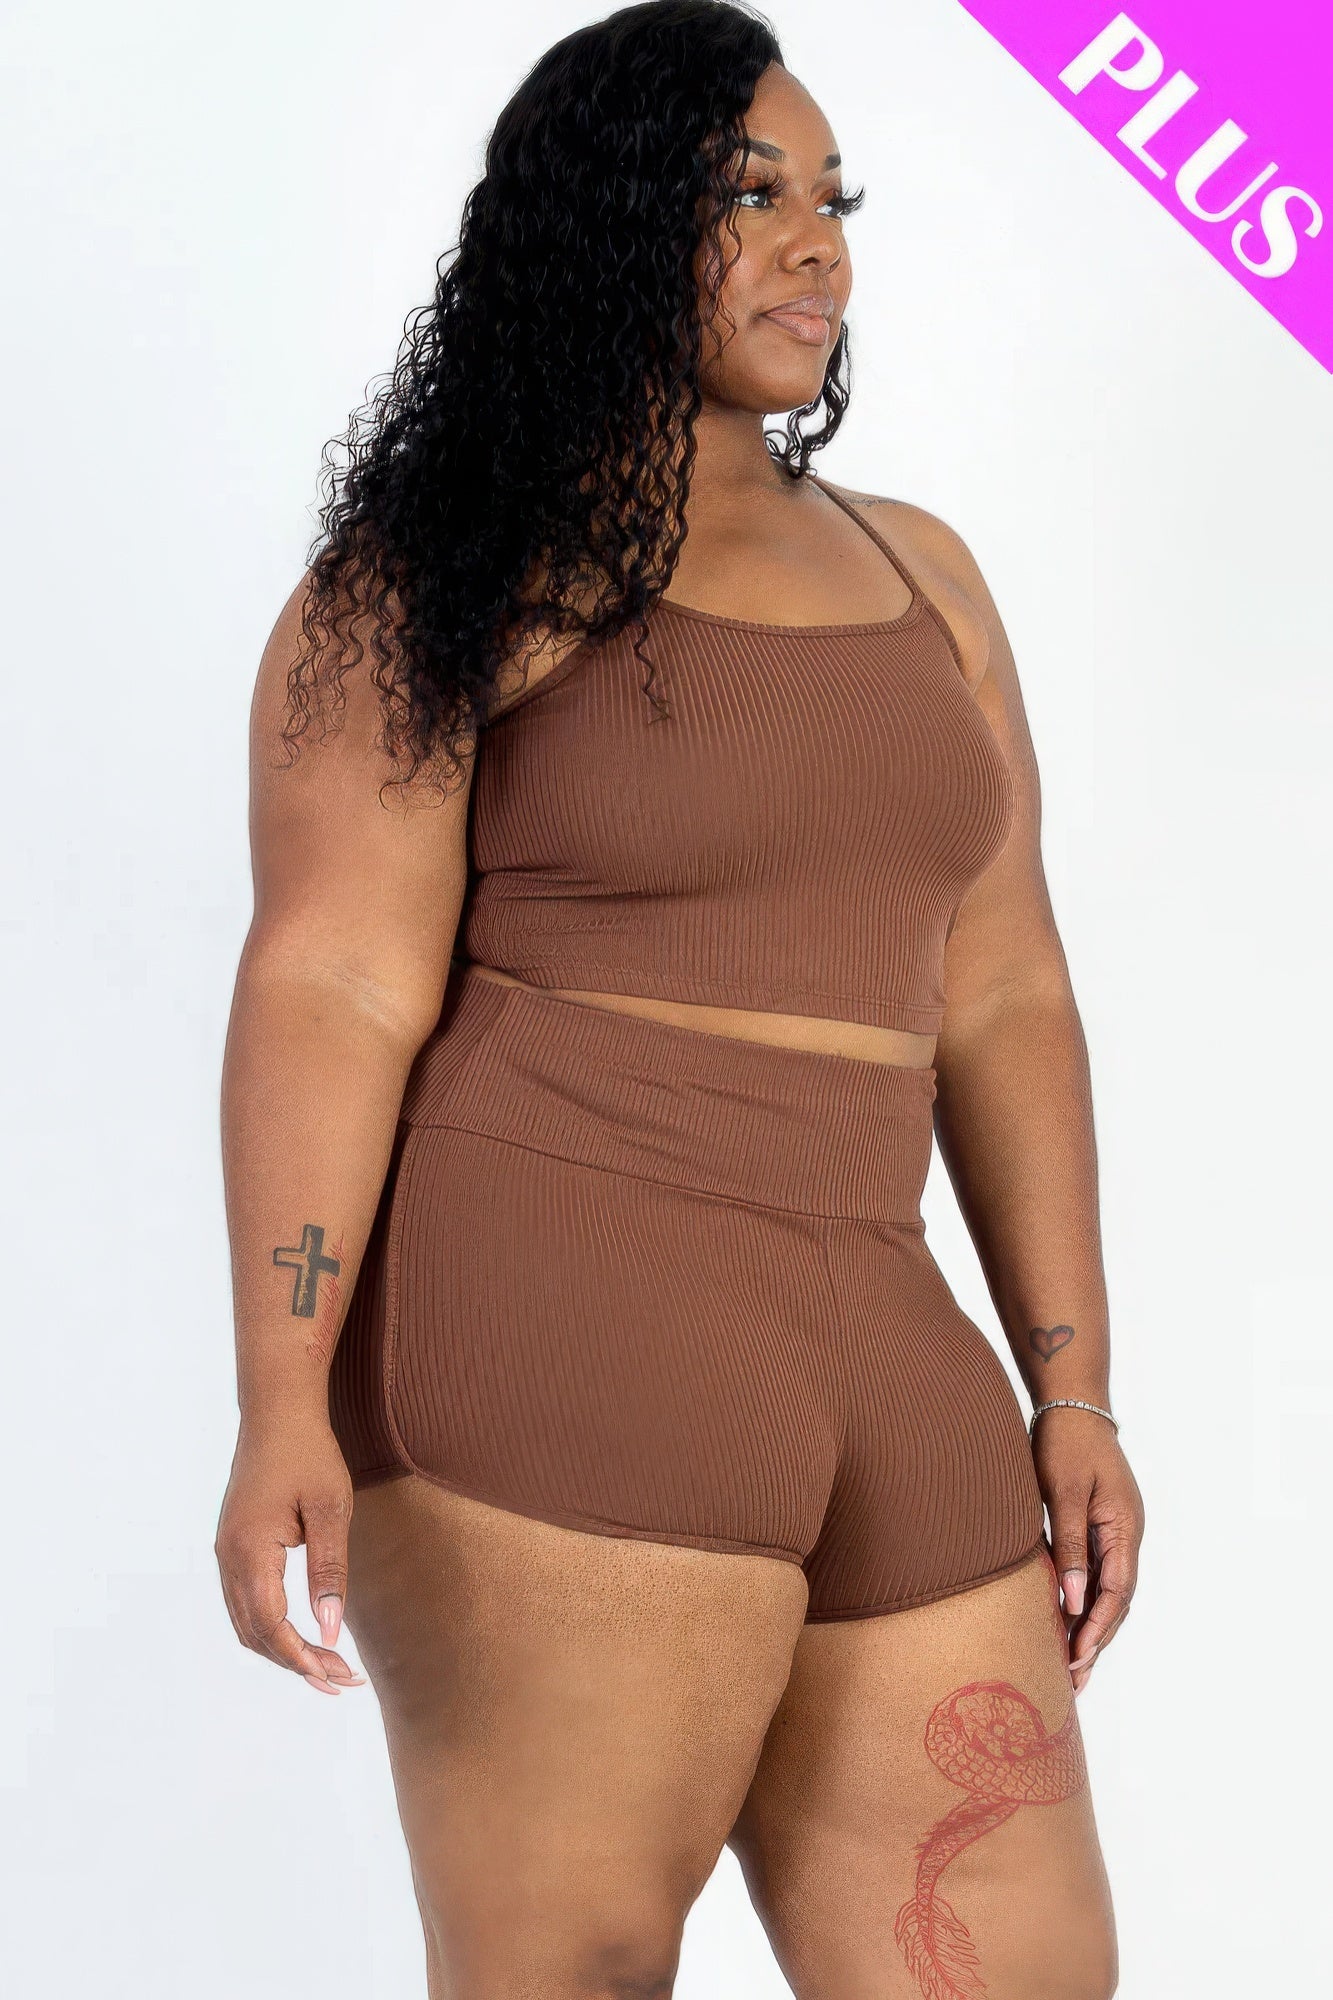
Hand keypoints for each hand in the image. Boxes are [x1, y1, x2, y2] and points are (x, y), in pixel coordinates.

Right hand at [215, 1410, 366, 1695]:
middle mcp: (228, 1557)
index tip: (339, 1676)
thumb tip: (330, 1630)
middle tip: (343, 1679)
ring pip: (246, 1622)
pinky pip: (245, 1602)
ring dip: (283, 1648)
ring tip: (327, 1665)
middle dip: (297, 1663)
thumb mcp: (330, 1509)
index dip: (302, 1659)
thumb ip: (328, 1570)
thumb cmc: (309, 1453)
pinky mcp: (233, 1545)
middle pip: (254, 1634)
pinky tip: (303, 1633)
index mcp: (248, 1550)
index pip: (270, 1627)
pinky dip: (271, 1626)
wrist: (277, 1410)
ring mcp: (226, 1551)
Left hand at [1031, 1407, 1143, 1696]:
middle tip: (1074, 1679)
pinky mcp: (1099, 1525)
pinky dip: (1084, 1600)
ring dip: (1092, 1625)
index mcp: (1126, 1528)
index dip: (1098, 1629)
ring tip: (1072, 1665)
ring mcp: (1115, 1530)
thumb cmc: (1065, 1443)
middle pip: (1117, 1600)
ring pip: (1108, 1590)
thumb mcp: (1065, 1493)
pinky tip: (1067, 1620)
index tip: (1077, 1659)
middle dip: (1097, 1639)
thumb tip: (1076, 1601)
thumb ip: (1071, 1545)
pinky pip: (1097, 1572)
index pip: (1118, 1592)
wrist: (1070, 1403)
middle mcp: (1126, 1534)